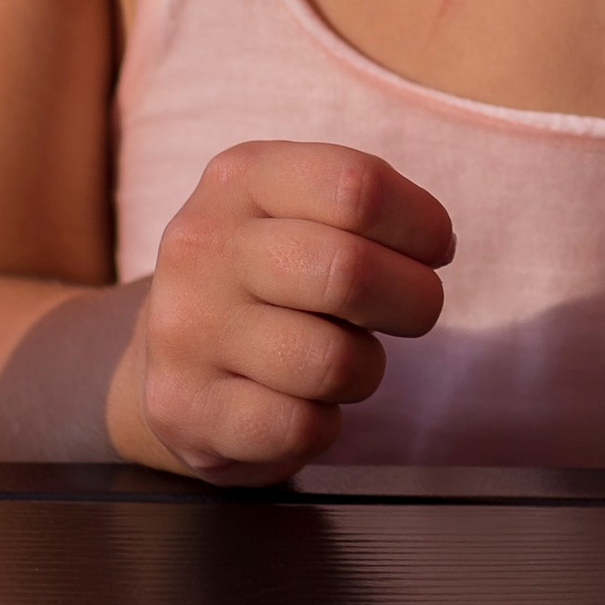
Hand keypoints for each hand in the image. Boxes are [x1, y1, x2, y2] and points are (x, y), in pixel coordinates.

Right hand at [124, 141, 453, 481]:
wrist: (169, 355)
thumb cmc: (268, 274)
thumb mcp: (299, 209)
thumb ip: (366, 209)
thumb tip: (436, 243)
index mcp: (241, 177)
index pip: (355, 185)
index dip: (420, 224)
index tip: (435, 249)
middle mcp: (202, 246)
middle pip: (348, 271)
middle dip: (413, 300)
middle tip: (415, 311)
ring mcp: (185, 330)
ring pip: (331, 361)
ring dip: (365, 369)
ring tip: (342, 359)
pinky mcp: (183, 409)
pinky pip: (298, 427)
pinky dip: (324, 424)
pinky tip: (302, 405)